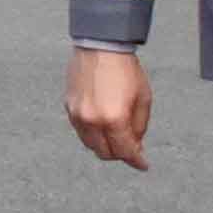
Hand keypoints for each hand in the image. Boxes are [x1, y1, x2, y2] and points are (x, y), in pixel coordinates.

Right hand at [65, 43, 151, 168]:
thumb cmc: (125, 70)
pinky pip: (81, 131)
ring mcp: (78, 115)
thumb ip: (139, 127)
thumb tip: (135, 145)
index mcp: (114, 119)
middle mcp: (92, 121)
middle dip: (120, 154)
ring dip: (105, 145)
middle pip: (105, 153)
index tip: (143, 165)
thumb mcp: (143, 99)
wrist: (101, 47)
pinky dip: (93, 134)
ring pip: (90, 145)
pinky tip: (103, 125)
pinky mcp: (69, 108)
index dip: (136, 161)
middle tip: (131, 148)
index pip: (125, 151)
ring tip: (116, 136)